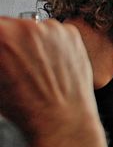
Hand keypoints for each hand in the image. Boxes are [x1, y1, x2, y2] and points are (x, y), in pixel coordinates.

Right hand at [0, 18, 94, 138]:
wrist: (62, 119)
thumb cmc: (26, 107)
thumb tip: (0, 51)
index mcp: (1, 35)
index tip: (1, 54)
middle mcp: (26, 27)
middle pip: (9, 26)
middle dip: (8, 43)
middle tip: (14, 64)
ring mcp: (52, 28)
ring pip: (31, 28)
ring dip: (29, 42)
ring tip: (34, 68)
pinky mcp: (71, 33)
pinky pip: (54, 33)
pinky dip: (51, 44)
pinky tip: (51, 65)